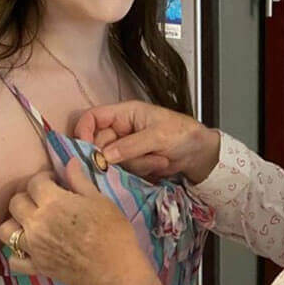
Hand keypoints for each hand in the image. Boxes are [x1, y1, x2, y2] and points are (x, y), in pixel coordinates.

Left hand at [0, 158, 162, 284]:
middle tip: (44, 199)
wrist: (116, 271)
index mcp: (53, 203)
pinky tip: (31, 248)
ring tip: (32, 222)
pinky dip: (18, 253)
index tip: (55, 181)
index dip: (45, 178)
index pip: (35, 182)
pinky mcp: (36, 267)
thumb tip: (69, 162)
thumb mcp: (101, 201)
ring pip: (6, 230)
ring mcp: (33, 247)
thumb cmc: (113, 232)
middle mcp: (37, 223)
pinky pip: (13, 259)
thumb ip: (80, 181)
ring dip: (16, 223)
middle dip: (28, 196)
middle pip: (15, 203)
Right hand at [75, 101, 220, 183]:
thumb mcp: (157, 136)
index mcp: (125, 113)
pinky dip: (142, 170)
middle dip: (118, 155)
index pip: (92, 117)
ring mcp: (125, 148)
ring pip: (113, 161)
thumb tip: (103, 155)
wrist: (200, 154)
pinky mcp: (132, 163)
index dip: (83, 131)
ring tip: (159, 158)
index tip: (86, 150)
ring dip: (137, 164)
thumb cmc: (182, 134)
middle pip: (99, 144)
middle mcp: (121, 130)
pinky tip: (160, 164)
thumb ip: (130, 146)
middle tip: (140, 157)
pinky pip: (125, 171)